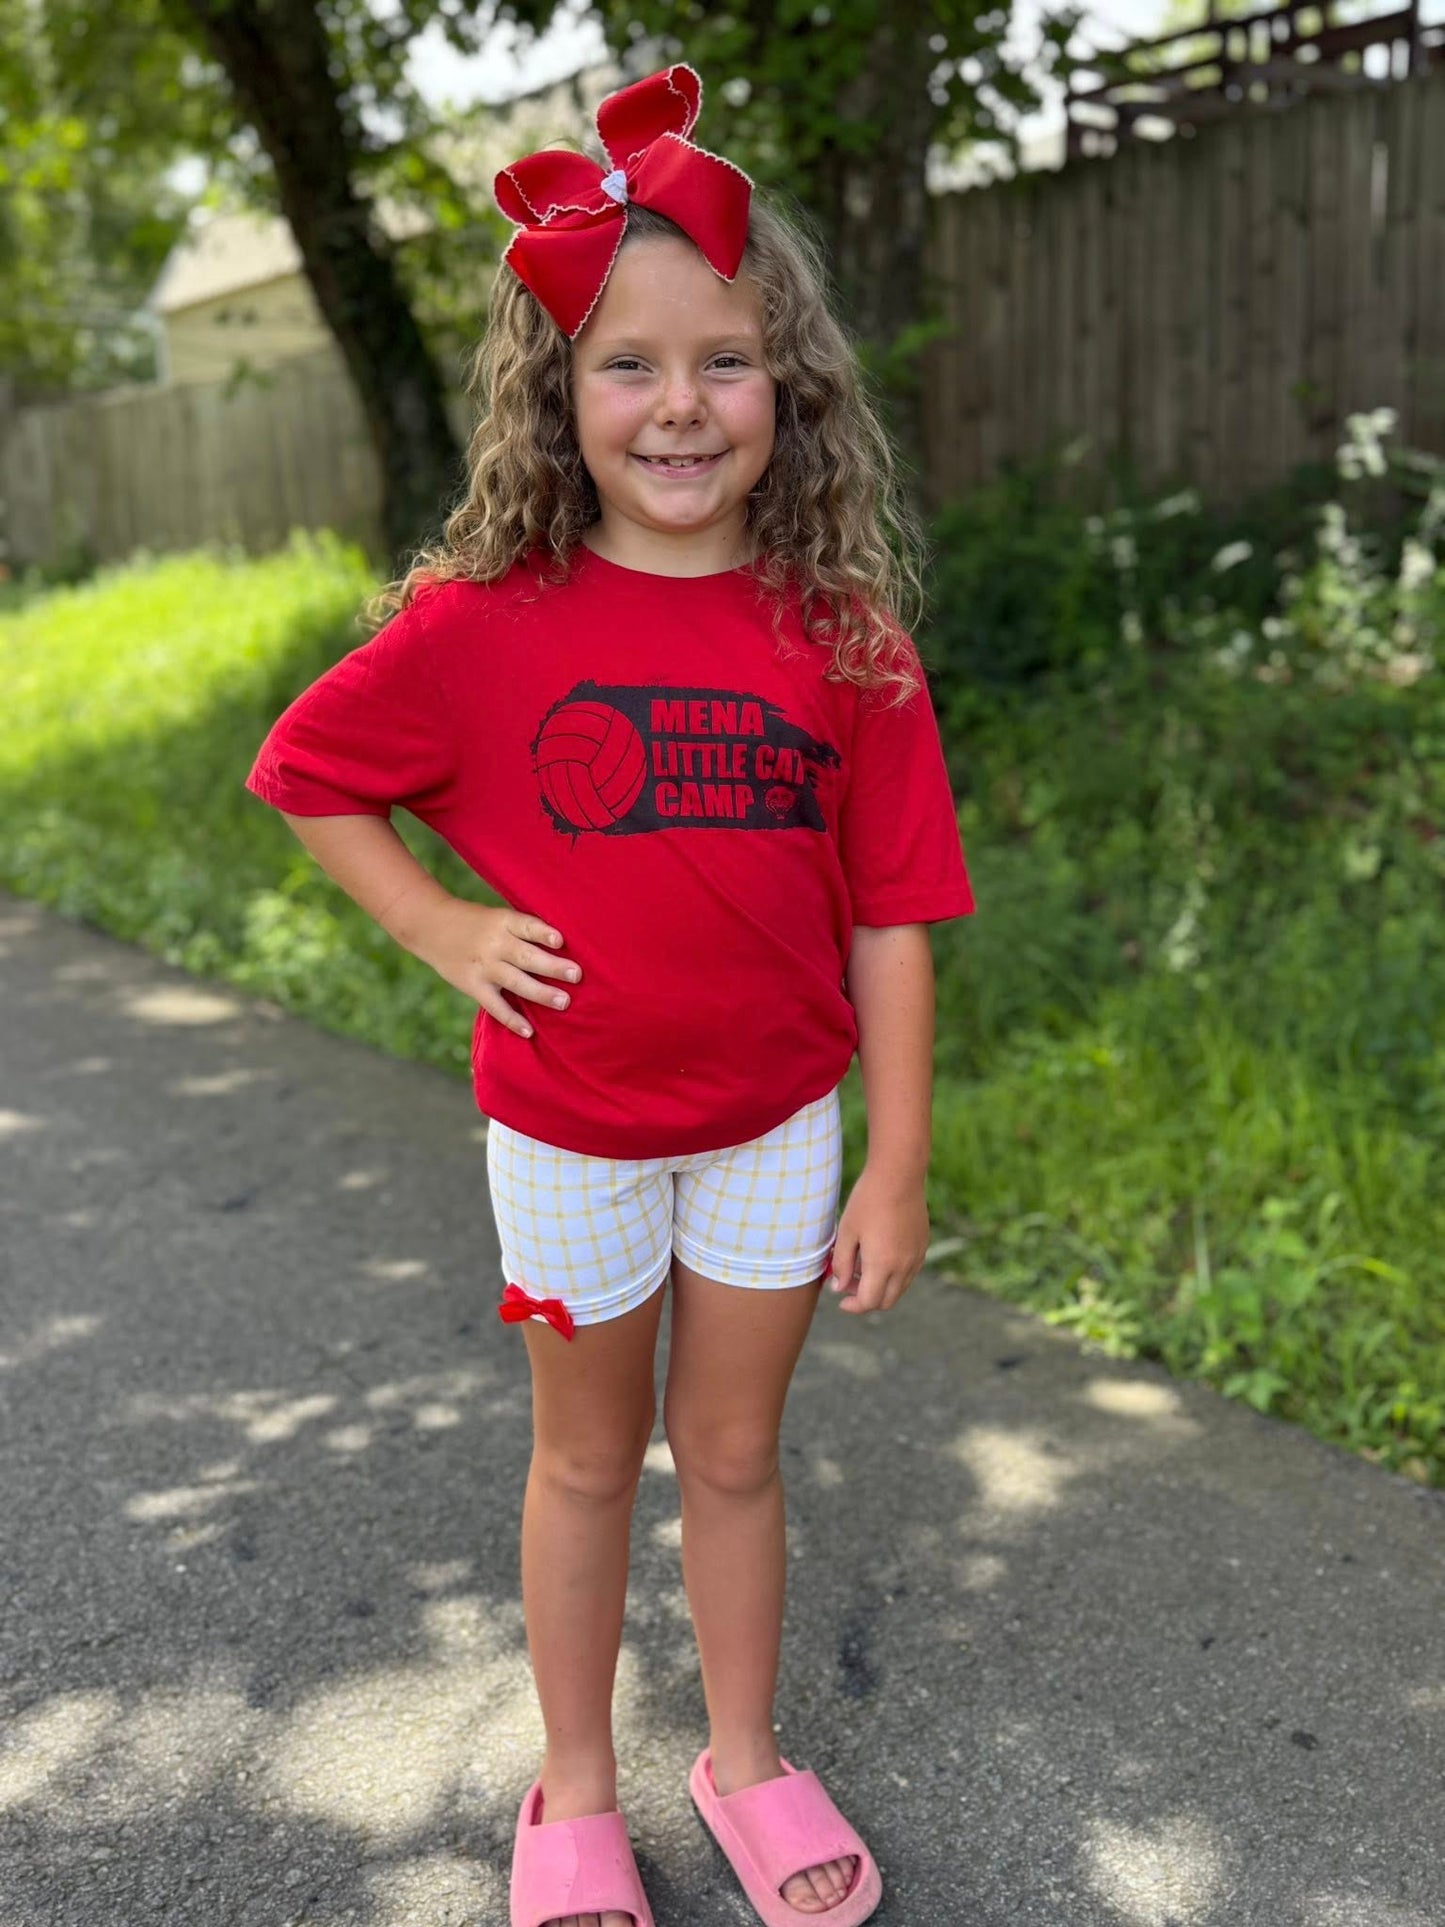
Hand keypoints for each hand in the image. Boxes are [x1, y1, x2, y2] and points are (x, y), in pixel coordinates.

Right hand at [409, 901, 580, 1040]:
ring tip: (564, 1002)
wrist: (431, 926)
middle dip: (552, 966)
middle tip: (576, 975)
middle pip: (526, 956)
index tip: (561, 941)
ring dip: (541, 993)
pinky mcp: (473, 986)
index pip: (526, 926)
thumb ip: (522, 930)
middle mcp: (494, 944)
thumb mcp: (497, 916)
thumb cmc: (476, 922)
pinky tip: (529, 1031)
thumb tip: (562, 948)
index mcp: (502, 922)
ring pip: (515, 981)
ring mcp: (483, 966)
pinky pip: (495, 1006)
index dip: (543, 933)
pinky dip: (511, 1019)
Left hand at [825, 1164, 931, 1314]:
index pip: (868, 1302)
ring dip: (881, 1287)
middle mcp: (904, 1266)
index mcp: (882, 1265)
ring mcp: (916, 1257)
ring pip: (900, 1288)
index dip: (852, 1306)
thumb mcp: (846, 1232)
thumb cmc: (867, 1201)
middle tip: (849, 1283)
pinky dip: (894, 1275)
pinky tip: (879, 1255)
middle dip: (866, 1299)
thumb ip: (842, 1264)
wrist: (898, 1175)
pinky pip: (909, 1273)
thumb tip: (839, 1288)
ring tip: (862, 1266)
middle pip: (886, 1301)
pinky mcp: (922, 1246)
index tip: (840, 1299)